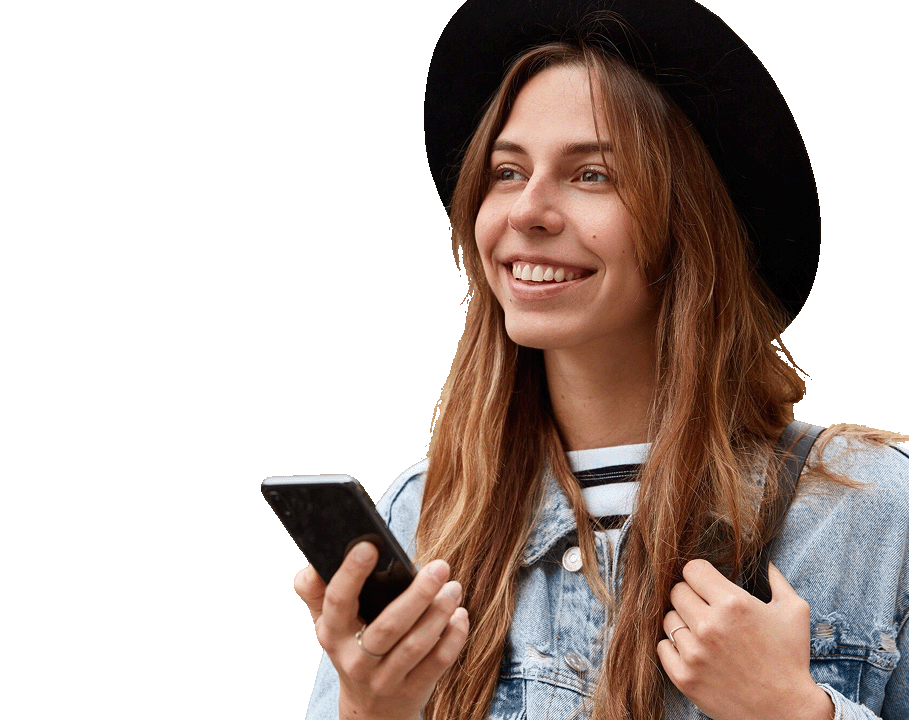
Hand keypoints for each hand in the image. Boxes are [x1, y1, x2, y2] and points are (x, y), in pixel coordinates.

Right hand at [294, 542, 468, 719]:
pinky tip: (460, 615)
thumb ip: (314, 590)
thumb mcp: (326, 622)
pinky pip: (438, 663)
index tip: (370, 546)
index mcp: (332, 634)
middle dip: (418, 594)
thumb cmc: (351, 647)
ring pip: (416, 645)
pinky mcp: (413, 691)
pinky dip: (453, 637)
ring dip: (439, 612)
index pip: (338, 601)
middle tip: (440, 566)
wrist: (368, 708)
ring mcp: (385, 679)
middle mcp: (356, 660)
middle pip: (388, 625)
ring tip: (454, 587)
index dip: (351, 573)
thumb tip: (313, 562)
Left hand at [657, 560, 832, 719]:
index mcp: (734, 603)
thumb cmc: (790, 660)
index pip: (692, 569)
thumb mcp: (794, 613)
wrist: (785, 712)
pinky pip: (662, 646)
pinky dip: (674, 647)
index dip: (700, 575)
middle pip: (676, 591)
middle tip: (705, 609)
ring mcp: (694, 652)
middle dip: (690, 596)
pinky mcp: (684, 676)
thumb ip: (778, 581)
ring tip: (702, 633)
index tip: (707, 585)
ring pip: (667, 618)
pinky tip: (694, 651)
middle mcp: (709, 625)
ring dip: (682, 622)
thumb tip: (767, 562)